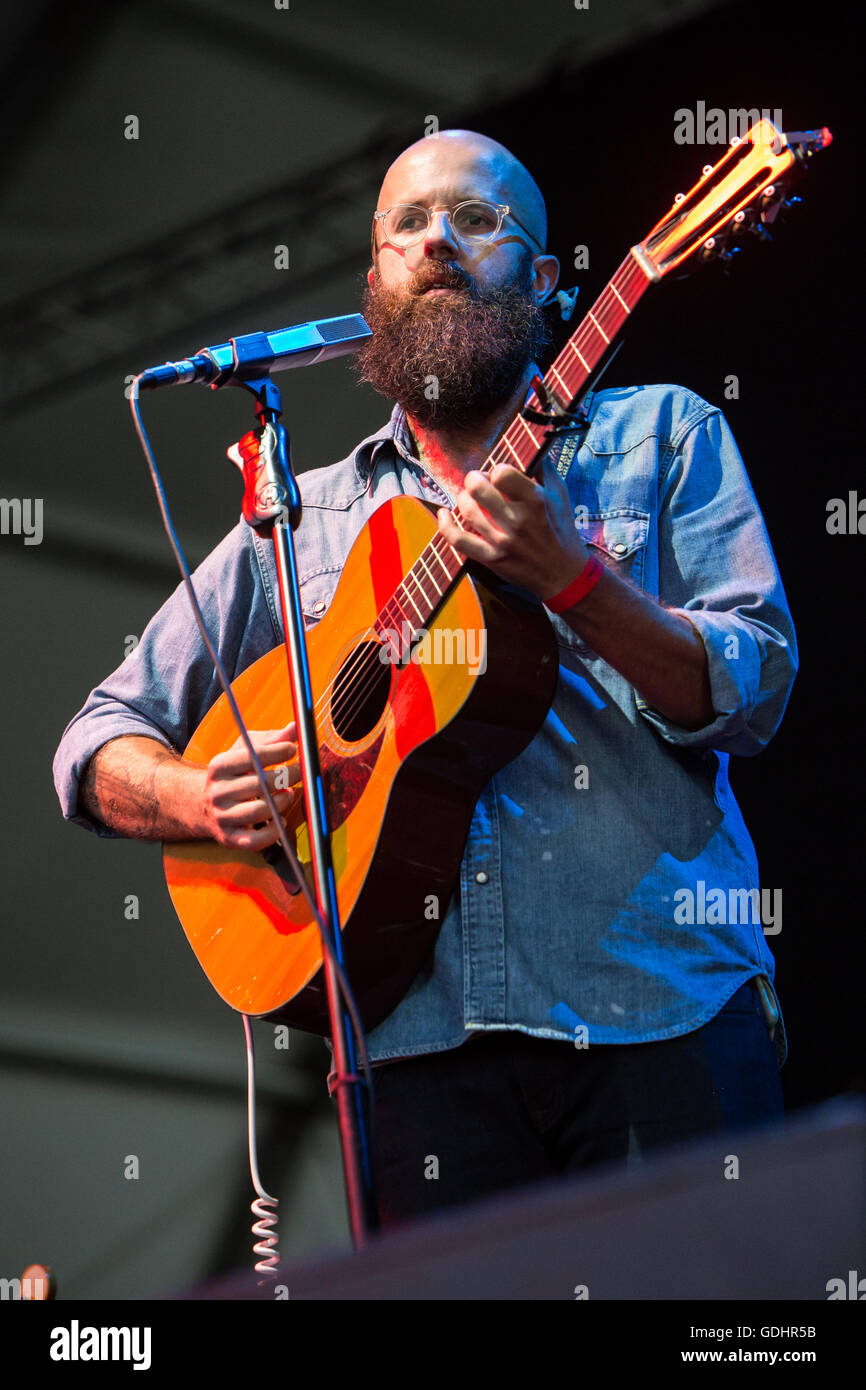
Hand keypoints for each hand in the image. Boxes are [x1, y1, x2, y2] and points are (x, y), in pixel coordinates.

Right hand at [201, 723, 300, 849]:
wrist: (202, 804)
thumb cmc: (232, 775)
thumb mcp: (245, 751)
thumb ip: (271, 740)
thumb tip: (295, 728)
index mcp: (219, 767)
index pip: (252, 756)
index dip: (277, 751)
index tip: (292, 749)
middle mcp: (217, 792)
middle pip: (261, 784)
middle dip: (287, 775)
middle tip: (300, 771)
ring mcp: (222, 816)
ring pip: (260, 811)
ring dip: (282, 801)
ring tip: (288, 793)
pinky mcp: (229, 838)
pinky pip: (256, 840)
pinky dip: (274, 831)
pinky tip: (280, 819)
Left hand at [436, 454, 588, 600]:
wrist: (562, 573)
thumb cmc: (561, 530)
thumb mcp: (560, 495)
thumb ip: (545, 469)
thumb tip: (533, 446)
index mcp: (535, 501)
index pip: (502, 474)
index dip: (496, 470)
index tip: (498, 475)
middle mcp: (518, 521)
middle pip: (478, 488)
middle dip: (474, 479)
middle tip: (477, 482)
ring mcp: (503, 541)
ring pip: (467, 511)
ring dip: (463, 499)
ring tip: (468, 498)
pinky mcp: (492, 558)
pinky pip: (459, 540)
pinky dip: (446, 525)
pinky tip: (444, 514)